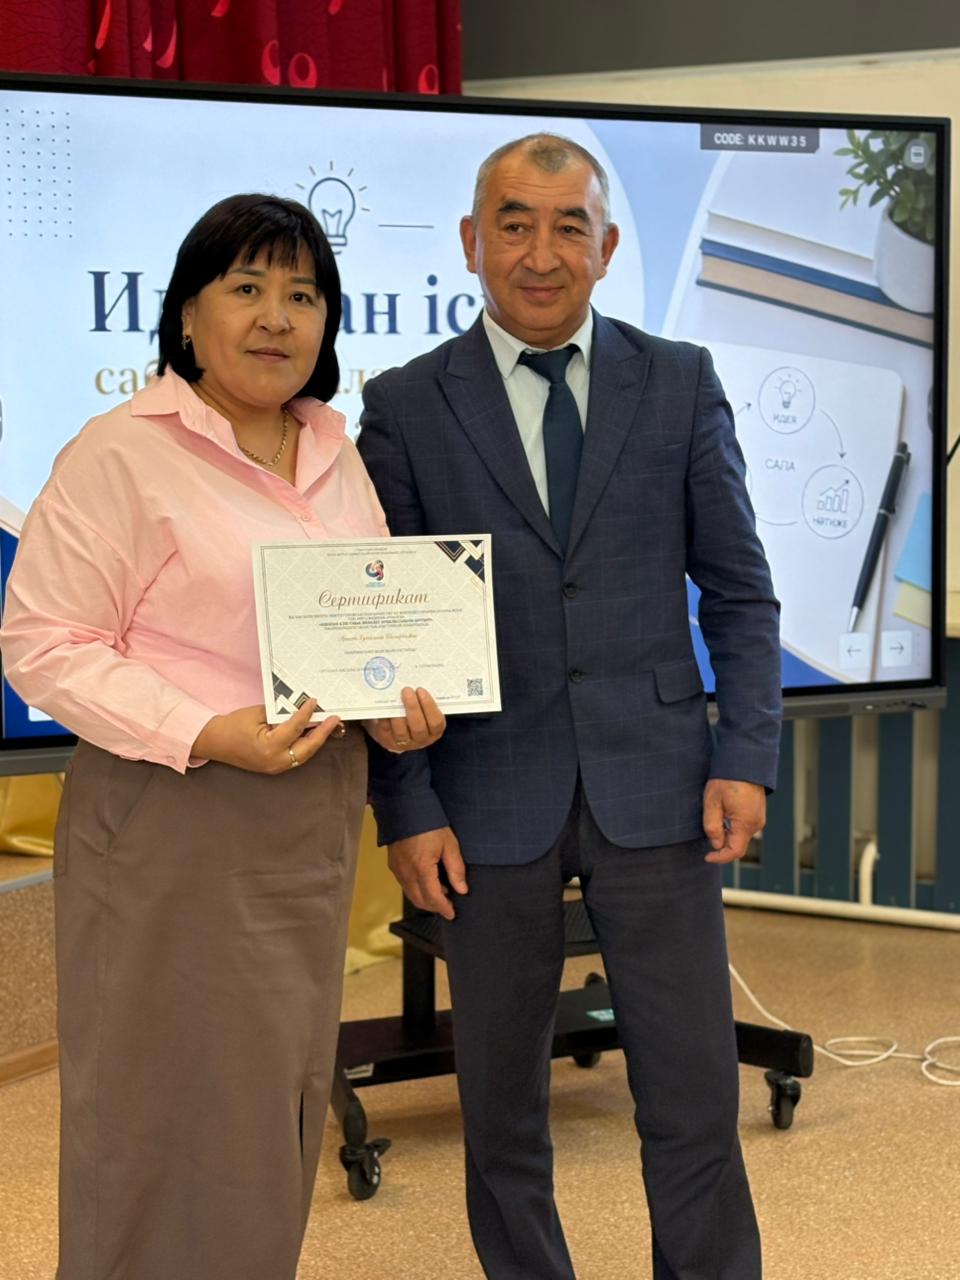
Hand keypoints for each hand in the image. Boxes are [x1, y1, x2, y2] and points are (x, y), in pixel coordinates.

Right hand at [192, 698, 342, 773]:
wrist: (215, 742)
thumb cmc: (233, 726)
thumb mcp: (257, 714)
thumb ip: (280, 714)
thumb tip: (301, 710)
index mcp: (269, 747)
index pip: (294, 728)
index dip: (306, 714)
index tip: (314, 701)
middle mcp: (275, 761)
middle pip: (307, 748)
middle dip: (323, 733)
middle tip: (334, 719)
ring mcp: (276, 767)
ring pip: (304, 754)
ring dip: (316, 740)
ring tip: (328, 725)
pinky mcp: (275, 767)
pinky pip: (296, 756)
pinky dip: (305, 745)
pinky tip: (312, 734)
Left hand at [364, 686, 445, 753]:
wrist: (397, 730)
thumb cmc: (416, 714)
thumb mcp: (424, 710)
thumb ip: (423, 700)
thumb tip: (416, 681)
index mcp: (434, 731)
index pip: (436, 722)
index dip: (429, 707)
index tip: (421, 690)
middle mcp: (421, 740)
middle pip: (418, 728)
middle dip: (412, 707)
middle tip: (406, 691)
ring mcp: (404, 743)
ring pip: (401, 732)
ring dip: (398, 714)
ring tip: (395, 698)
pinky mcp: (388, 741)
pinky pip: (386, 730)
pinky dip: (384, 718)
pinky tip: (384, 706)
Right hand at [387, 826, 466, 919]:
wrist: (406, 808)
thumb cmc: (429, 824)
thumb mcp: (449, 844)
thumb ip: (456, 869)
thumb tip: (461, 889)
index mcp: (422, 868)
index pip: (433, 898)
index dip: (443, 908)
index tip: (452, 914)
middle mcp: (406, 873)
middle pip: (420, 901)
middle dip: (434, 907)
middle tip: (448, 906)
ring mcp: (397, 870)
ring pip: (411, 895)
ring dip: (425, 899)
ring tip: (441, 893)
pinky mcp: (393, 865)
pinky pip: (405, 885)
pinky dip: (416, 890)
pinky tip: (427, 882)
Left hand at [702, 778, 765, 863]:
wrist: (744, 762)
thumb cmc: (727, 780)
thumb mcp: (713, 802)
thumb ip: (712, 826)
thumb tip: (715, 844)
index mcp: (745, 823)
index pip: (734, 852)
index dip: (720, 858)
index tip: (707, 857)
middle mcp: (755, 824)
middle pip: (738, 846)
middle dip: (722, 846)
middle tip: (708, 835)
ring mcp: (758, 819)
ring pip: (741, 837)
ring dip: (727, 836)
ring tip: (715, 820)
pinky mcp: (757, 814)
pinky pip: (745, 828)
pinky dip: (733, 829)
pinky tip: (723, 817)